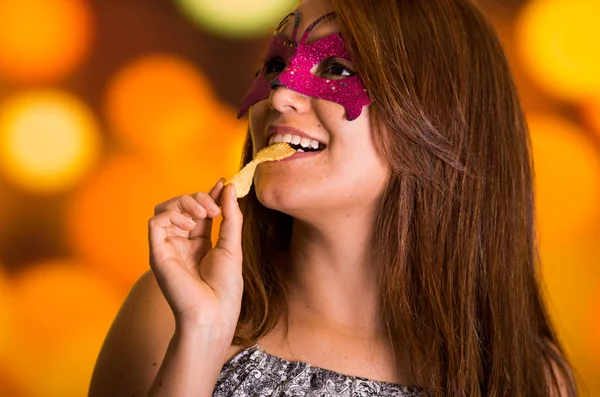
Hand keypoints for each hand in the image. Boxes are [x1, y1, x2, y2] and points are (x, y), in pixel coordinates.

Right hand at [148, 179, 242, 335]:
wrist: (214, 313)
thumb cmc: (225, 288)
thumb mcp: (232, 245)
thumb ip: (230, 217)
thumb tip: (227, 187)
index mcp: (199, 243)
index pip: (198, 210)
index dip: (208, 194)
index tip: (222, 183)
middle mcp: (181, 243)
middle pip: (180, 205)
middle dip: (198, 198)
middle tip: (214, 209)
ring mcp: (168, 247)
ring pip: (165, 208)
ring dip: (185, 203)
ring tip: (203, 214)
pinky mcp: (157, 253)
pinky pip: (155, 222)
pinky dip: (171, 215)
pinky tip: (189, 226)